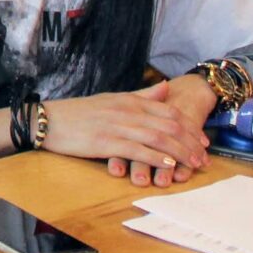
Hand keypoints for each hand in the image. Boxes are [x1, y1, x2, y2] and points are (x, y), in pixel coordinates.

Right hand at [41, 80, 209, 186]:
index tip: (203, 142)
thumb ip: (141, 95)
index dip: (190, 128)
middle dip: (191, 143)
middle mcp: (127, 111)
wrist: (48, 120)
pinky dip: (155, 158)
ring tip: (193, 164)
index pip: (169, 112)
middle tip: (204, 158)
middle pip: (169, 125)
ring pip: (158, 138)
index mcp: (129, 100)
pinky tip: (168, 165)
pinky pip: (137, 150)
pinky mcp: (107, 142)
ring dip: (179, 152)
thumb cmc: (79, 113)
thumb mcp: (112, 99)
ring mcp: (117, 126)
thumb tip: (166, 87)